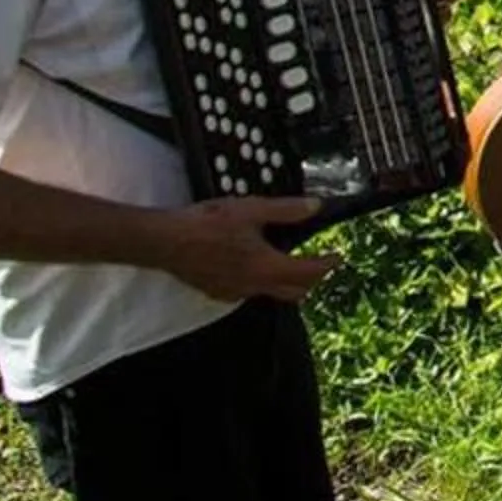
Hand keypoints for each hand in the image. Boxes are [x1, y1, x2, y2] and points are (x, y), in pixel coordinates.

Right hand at [152, 196, 339, 302]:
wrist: (164, 240)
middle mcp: (252, 286)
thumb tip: (315, 207)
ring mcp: (233, 293)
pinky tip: (257, 265)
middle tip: (320, 263)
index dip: (327, 265)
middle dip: (312, 279)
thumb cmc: (205, 224)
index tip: (337, 257)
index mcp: (266, 267)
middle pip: (294, 291)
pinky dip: (264, 281)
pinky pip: (250, 292)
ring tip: (292, 261)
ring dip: (287, 281)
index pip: (308, 272)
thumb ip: (286, 210)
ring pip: (271, 293)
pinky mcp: (217, 292)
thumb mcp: (251, 209)